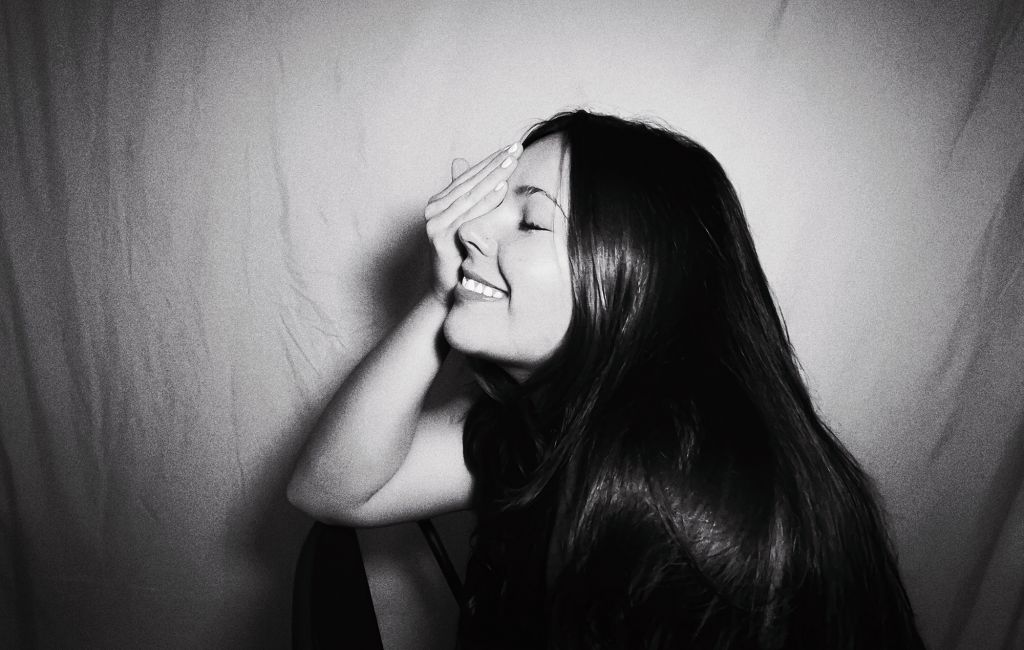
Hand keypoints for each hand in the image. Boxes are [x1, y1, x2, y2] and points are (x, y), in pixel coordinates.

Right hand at [423, 142, 522, 305]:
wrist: (448, 291)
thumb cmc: (461, 258)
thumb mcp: (465, 224)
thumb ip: (466, 196)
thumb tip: (461, 161)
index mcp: (439, 203)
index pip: (468, 176)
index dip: (489, 161)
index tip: (510, 148)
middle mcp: (433, 210)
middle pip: (470, 182)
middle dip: (495, 163)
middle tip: (516, 147)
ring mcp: (434, 223)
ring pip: (471, 194)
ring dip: (493, 176)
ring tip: (512, 161)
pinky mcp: (439, 237)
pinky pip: (469, 215)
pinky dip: (486, 200)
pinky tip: (502, 188)